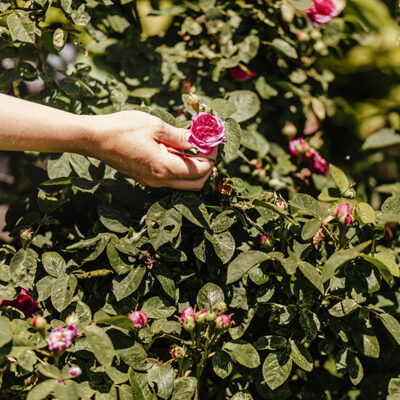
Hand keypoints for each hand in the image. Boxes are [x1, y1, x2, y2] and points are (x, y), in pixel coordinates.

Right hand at [86, 110, 215, 189]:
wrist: (94, 138)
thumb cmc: (122, 129)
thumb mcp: (156, 127)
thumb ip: (181, 136)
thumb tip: (201, 139)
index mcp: (165, 168)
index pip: (202, 169)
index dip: (211, 154)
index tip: (211, 137)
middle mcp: (161, 180)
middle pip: (197, 182)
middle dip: (207, 164)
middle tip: (205, 144)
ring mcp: (152, 181)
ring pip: (185, 182)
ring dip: (194, 166)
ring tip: (191, 142)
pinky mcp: (146, 177)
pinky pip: (171, 177)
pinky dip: (180, 166)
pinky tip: (176, 147)